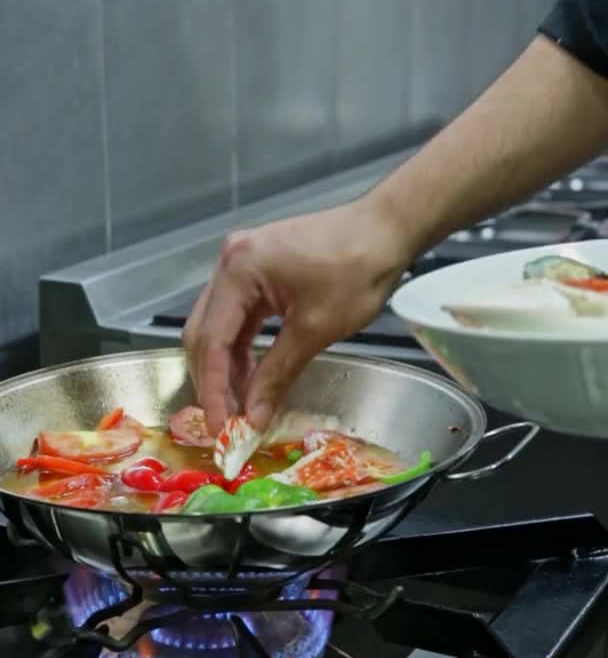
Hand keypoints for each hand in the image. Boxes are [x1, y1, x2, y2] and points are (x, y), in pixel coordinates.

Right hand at [183, 197, 405, 434]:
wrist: (386, 230)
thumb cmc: (356, 272)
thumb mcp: (315, 329)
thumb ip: (277, 373)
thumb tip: (252, 417)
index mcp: (238, 270)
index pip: (211, 340)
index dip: (212, 389)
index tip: (218, 428)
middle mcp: (230, 262)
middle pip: (205, 331)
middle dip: (214, 380)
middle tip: (225, 423)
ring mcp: (242, 263)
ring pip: (219, 325)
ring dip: (227, 367)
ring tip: (240, 406)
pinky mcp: (258, 269)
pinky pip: (238, 315)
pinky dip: (242, 347)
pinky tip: (251, 376)